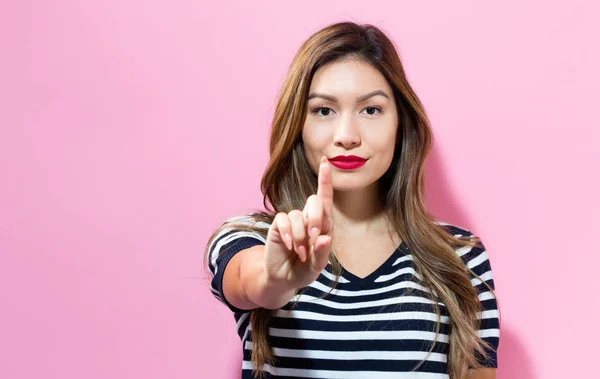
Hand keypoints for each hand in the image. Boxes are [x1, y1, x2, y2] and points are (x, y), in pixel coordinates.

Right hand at [264, 156, 333, 289]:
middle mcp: (308, 219)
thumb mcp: (316, 266)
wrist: (283, 278)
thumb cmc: (304, 270)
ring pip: (298, 215)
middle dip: (315, 219)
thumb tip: (324, 237)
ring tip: (299, 252)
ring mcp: (293, 221)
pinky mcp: (279, 225)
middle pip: (314, 202)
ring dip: (300, 236)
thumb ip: (321, 252)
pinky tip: (288, 246)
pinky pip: (283, 220)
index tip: (326, 163)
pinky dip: (288, 234)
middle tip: (314, 238)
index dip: (325, 181)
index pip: (325, 199)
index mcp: (323, 225)